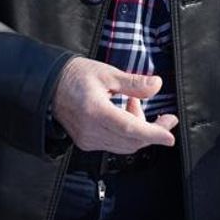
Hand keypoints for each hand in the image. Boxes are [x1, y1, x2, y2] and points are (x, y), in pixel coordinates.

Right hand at [51, 56, 178, 154]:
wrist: (50, 85)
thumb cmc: (76, 76)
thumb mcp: (107, 73)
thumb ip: (134, 83)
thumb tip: (156, 85)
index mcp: (95, 111)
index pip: (130, 128)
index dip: (153, 134)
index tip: (170, 136)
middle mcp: (90, 130)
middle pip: (131, 141)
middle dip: (153, 131)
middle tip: (166, 118)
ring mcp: (87, 139)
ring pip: (125, 145)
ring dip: (139, 130)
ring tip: (134, 104)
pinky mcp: (86, 142)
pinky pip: (114, 144)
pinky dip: (126, 133)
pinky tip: (124, 113)